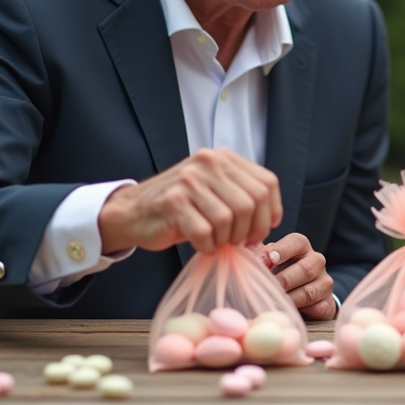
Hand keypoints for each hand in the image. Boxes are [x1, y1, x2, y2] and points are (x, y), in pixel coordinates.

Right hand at [98, 147, 281, 254]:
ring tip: (218, 242)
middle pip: (251, 203)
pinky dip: (208, 246)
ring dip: (227, 240)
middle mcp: (208, 163)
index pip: (266, 183)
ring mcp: (189, 181)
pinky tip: (203, 245)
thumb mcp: (214, 188)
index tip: (265, 228)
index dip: (272, 211)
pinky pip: (204, 232)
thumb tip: (272, 219)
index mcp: (223, 158)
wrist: (132, 211)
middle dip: (250, 231)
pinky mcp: (173, 202)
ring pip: (228, 219)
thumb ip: (241, 193)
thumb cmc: (180, 206)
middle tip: (240, 242)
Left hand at [255, 233, 335, 319]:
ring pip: (309, 292)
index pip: (297, 242)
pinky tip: (287, 312)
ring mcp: (324, 283)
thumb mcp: (269, 262)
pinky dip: (300, 312)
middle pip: (305, 269)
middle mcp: (317, 262)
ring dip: (290, 298)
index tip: (272, 258)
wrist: (301, 295)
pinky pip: (316, 309)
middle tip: (269, 288)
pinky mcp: (327, 303)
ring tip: (274, 302)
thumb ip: (260, 257)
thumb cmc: (280, 273)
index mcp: (302, 248)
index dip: (284, 249)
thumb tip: (256, 262)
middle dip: (284, 280)